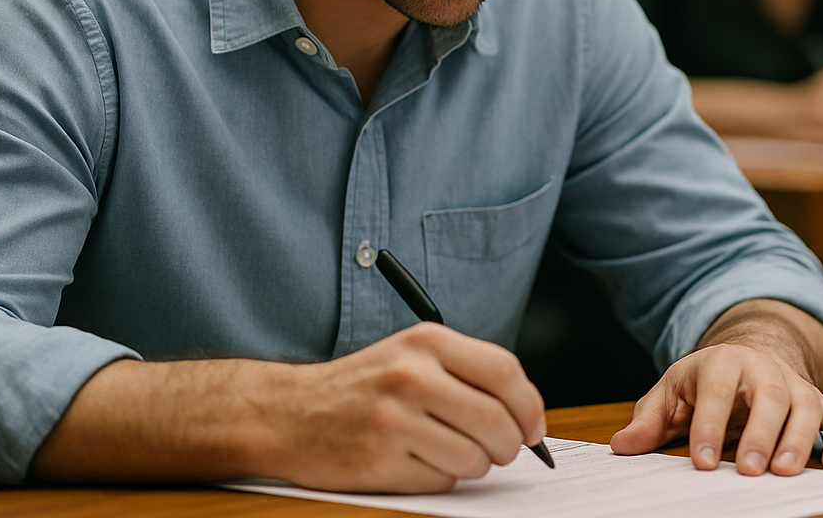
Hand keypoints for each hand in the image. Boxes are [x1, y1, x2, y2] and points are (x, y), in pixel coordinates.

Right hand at [265, 323, 546, 491]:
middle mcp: (411, 375)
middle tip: (501, 451)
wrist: (289, 412)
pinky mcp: (378, 460)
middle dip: (510, 445)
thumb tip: (526, 414)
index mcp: (426, 341)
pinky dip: (440, 478)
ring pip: (473, 457)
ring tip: (451, 453)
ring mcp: (393, 419)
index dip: (530, 406)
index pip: (505, 372)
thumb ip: (466, 372)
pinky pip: (440, 481)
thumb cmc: (362, 387)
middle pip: (496, 420)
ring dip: (474, 465)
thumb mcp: (411, 355)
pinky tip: (417, 462)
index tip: (533, 428)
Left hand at [610, 343, 822, 474]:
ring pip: (806, 405)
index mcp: (722, 362)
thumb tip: (622, 446)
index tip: (700, 461)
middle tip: (748, 469)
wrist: (747, 356)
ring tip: (785, 471)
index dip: (709, 424)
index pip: (717, 389)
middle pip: (769, 394)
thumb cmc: (705, 382)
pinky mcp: (819, 402)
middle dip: (759, 432)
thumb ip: (650, 420)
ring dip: (799, 439)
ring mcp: (795, 384)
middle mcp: (763, 368)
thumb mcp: (672, 393)